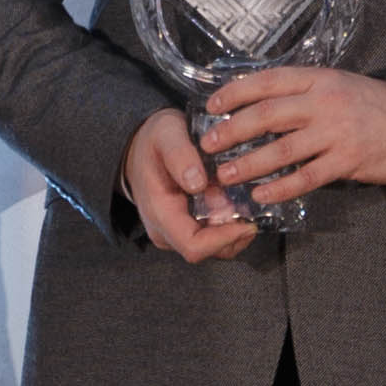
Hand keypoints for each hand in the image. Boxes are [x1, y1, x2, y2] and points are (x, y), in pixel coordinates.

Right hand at [121, 107, 259, 265]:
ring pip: (216, 248)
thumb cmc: (154, 141)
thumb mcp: (166, 134)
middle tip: (246, 202)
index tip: (248, 221)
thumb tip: (197, 183)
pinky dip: (230, 225)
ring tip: (240, 199)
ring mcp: (175, 234)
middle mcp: (166, 232)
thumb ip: (180, 155)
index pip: (194, 246)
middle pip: (211, 251)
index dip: (225, 239)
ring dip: (235, 228)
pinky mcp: (186, 230)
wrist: (137, 148)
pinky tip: (235, 202)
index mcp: (160, 213)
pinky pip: (214, 239)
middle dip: (235, 232)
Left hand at [197, 65, 385, 209]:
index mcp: (317, 80)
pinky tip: (261, 195)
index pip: (268, 81)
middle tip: (208, 145)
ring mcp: (336, 132)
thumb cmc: (368, 105)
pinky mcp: (347, 161)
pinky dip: (280, 188)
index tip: (211, 106)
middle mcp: (324, 103)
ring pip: (282, 149)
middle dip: (233, 131)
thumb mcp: (335, 85)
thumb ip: (300, 93)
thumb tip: (254, 104)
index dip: (235, 92)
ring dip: (249, 164)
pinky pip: (306, 177)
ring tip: (226, 175)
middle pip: (268, 115)